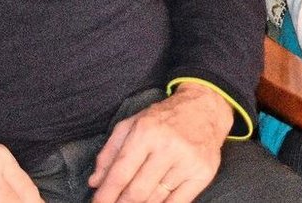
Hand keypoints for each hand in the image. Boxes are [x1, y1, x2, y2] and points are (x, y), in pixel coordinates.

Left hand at [88, 83, 232, 202]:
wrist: (206, 108)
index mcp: (147, 132)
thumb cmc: (164, 118)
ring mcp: (188, 161)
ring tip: (132, 202)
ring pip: (155, 199)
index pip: (120, 174)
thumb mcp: (132, 124)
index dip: (106, 195)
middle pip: (137, 192)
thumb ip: (110, 152)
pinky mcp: (204, 172)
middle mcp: (168, 147)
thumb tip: (96, 182)